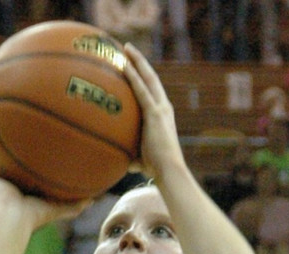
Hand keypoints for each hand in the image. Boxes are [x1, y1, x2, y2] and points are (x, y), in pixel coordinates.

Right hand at [0, 143, 87, 228]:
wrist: (14, 220)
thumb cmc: (35, 216)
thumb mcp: (57, 208)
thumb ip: (73, 205)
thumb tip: (93, 200)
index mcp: (23, 193)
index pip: (26, 177)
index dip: (28, 167)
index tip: (33, 153)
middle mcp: (8, 187)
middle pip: (8, 168)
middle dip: (10, 157)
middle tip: (13, 139)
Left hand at [122, 44, 182, 180]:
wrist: (168, 171)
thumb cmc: (155, 169)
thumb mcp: (141, 159)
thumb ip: (132, 157)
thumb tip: (120, 163)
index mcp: (162, 115)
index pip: (152, 91)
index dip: (143, 76)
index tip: (133, 65)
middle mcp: (164, 107)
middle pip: (151, 78)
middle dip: (140, 62)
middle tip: (127, 48)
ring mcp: (160, 108)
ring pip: (148, 78)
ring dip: (137, 61)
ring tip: (125, 47)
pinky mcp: (155, 113)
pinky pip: (141, 89)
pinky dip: (133, 75)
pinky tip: (123, 64)